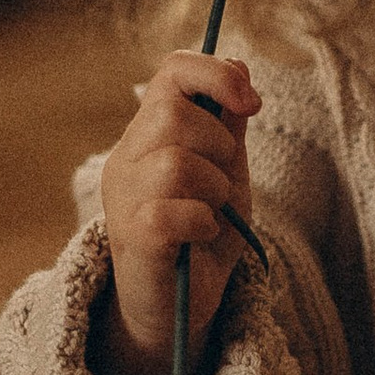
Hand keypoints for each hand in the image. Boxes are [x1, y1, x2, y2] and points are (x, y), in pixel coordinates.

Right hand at [93, 52, 260, 374]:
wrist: (178, 307)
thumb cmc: (202, 236)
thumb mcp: (227, 172)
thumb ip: (229, 123)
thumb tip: (241, 67)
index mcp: (148, 134)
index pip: (170, 72)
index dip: (214, 73)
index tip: (252, 104)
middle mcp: (126, 158)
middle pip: (173, 111)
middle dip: (219, 143)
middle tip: (223, 182)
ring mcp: (123, 198)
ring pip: (175, 162)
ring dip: (214, 188)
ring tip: (213, 213)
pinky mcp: (132, 238)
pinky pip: (171, 210)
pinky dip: (202, 222)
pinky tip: (202, 236)